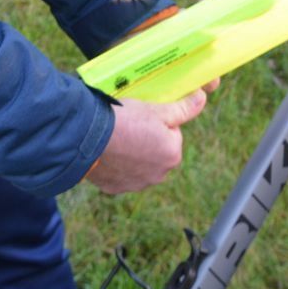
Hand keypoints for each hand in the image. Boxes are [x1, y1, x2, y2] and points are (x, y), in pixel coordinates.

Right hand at [86, 79, 219, 194]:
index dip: (158, 123)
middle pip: (157, 151)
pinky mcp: (115, 188)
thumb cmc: (124, 120)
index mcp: (172, 155)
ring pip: (139, 164)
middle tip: (129, 127)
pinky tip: (107, 152)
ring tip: (117, 138)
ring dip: (132, 154)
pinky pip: (121, 174)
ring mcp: (136, 184)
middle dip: (147, 141)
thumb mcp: (156, 109)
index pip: (172, 135)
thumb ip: (182, 108)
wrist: (86, 138)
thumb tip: (201, 100)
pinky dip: (117, 165)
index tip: (143, 118)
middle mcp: (158, 175)